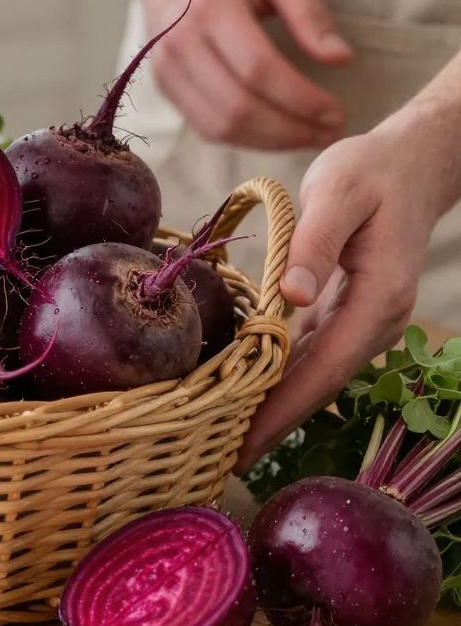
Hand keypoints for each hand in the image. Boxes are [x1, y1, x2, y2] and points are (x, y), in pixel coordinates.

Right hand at [128, 0, 351, 152]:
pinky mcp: (162, 85)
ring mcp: (165, 67)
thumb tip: (341, 59)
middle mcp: (180, 41)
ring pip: (221, 126)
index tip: (337, 113)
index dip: (302, 100)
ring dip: (271, 142)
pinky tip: (277, 132)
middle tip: (331, 132)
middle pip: (239, 106)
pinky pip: (206, 127)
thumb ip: (309, 12)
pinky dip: (246, 139)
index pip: (259, 70)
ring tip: (308, 136)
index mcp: (211, 7)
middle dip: (291, 130)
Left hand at [238, 117, 460, 466]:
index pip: (323, 369)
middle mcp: (375, 323)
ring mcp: (363, 322)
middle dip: (272, 425)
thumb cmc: (369, 173)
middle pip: (318, 386)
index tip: (243, 445)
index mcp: (377, 299)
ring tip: (222, 439)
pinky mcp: (347, 313)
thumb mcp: (337, 192)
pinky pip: (312, 356)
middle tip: (217, 460)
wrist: (408, 165)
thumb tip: (290, 297)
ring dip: (274, 408)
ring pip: (314, 376)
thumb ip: (315, 244)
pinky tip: (247, 394)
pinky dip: (281, 379)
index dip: (283, 411)